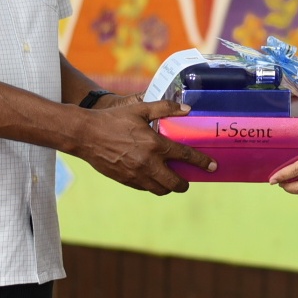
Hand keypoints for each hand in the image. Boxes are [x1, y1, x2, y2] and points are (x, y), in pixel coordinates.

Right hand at [79, 100, 216, 194]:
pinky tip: (152, 176)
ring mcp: (136, 175)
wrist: (85, 135)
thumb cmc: (113, 119)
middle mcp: (147, 163)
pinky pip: (145, 188)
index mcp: (154, 144)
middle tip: (188, 178)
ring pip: (160, 189)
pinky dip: (152, 185)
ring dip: (169, 186)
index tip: (213, 167)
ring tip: (170, 178)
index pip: (186, 157)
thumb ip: (165, 108)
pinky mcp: (125, 180)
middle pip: (175, 183)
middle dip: (185, 183)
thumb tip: (187, 110)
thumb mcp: (140, 109)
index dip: (202, 163)